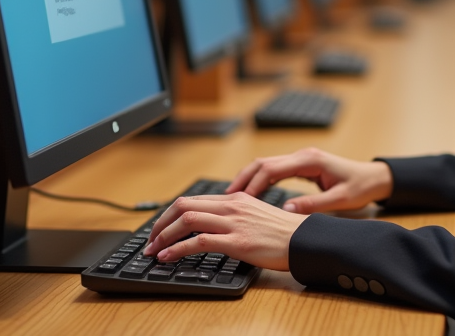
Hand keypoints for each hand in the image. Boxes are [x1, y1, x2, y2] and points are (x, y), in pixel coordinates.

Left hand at [141, 192, 306, 270]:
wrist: (305, 239)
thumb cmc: (283, 232)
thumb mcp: (255, 215)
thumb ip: (234, 216)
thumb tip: (212, 226)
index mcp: (235, 199)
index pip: (191, 200)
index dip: (169, 214)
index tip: (159, 229)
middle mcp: (231, 206)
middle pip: (183, 206)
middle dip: (160, 224)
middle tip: (150, 241)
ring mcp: (233, 223)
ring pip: (187, 220)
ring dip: (163, 236)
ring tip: (153, 250)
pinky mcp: (237, 241)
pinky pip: (199, 241)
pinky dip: (177, 249)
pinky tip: (168, 257)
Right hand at [227, 147, 393, 213]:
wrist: (373, 177)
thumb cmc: (359, 187)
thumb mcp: (339, 200)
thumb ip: (313, 205)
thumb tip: (286, 210)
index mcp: (309, 161)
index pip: (272, 168)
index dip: (253, 184)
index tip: (240, 200)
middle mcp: (302, 156)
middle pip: (263, 163)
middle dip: (243, 178)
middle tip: (226, 197)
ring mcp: (301, 159)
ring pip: (266, 164)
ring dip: (249, 178)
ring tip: (232, 196)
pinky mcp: (302, 165)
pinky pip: (275, 169)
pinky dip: (260, 179)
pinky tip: (251, 192)